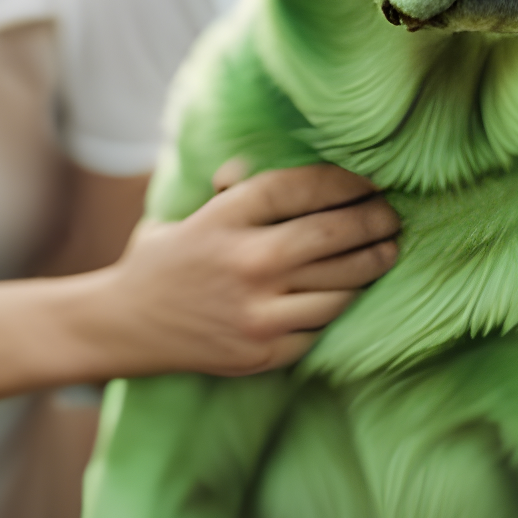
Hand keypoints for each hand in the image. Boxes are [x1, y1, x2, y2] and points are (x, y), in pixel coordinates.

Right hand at [93, 161, 397, 377]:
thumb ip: (240, 189)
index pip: (302, 187)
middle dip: (374, 223)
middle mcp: (245, 261)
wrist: (126, 325)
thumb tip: (296, 167)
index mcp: (225, 217)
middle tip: (391, 218)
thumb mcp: (193, 211)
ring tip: (386, 252)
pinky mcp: (264, 349)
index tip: (368, 184)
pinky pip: (322, 325)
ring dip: (371, 267)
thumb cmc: (166, 259)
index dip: (345, 182)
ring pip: (340, 286)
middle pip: (333, 235)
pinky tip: (350, 292)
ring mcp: (257, 311)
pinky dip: (339, 307)